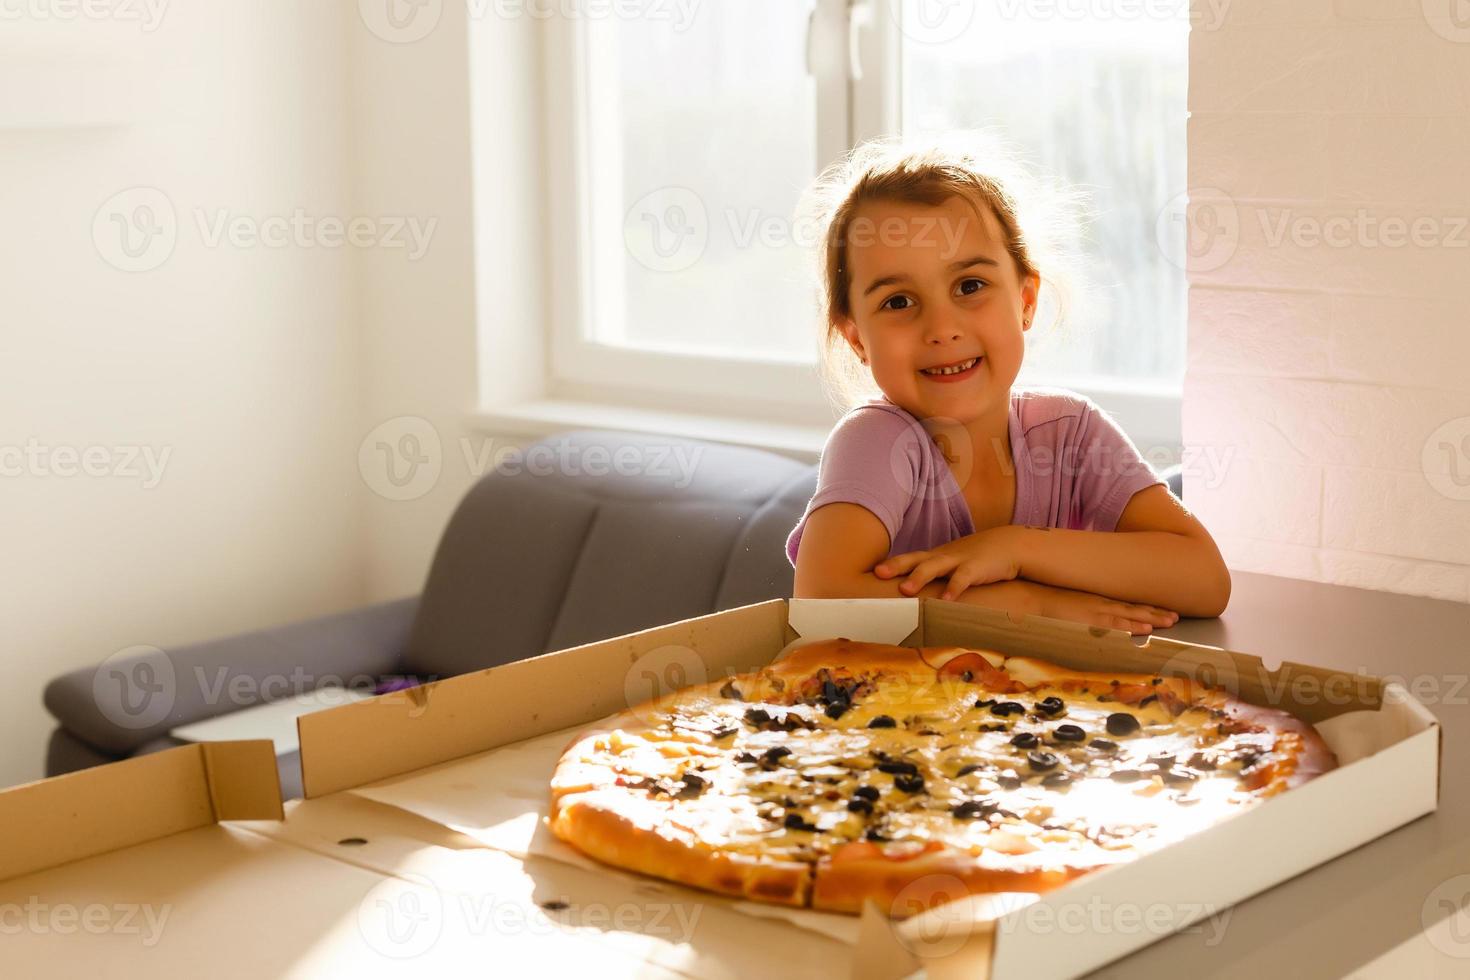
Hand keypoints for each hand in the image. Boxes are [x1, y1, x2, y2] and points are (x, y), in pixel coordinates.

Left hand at [873, 527, 1021, 599]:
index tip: (870, 572)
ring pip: (935, 567)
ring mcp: (958, 560)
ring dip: (919, 577)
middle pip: (915, 559)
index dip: (890, 564)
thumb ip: (934, 577)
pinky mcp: (976, 567)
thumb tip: (912, 597)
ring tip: (905, 590)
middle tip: (878, 573)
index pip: (908, 559)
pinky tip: (946, 600)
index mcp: (934, 556)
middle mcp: (942, 556)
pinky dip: (953, 588)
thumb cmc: (975, 559)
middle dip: (896, 566)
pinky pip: (963, 578)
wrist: (1009, 545)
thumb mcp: (952, 565)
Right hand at [1028, 582, 1178, 634]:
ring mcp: (1096, 611)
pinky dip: (1131, 626)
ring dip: (1152, 618)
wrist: (1029, 597)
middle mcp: (1099, 603)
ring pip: (1130, 615)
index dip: (1145, 609)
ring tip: (1171, 621)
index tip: (1162, 611)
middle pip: (1133, 609)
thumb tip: (1083, 618)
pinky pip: (1115, 624)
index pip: (1125, 605)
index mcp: (1095, 600)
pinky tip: (1145, 629)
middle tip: (1176, 616)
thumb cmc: (1044, 601)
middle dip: (1156, 612)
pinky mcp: (1089, 619)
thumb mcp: (1066, 603)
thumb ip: (1078, 610)